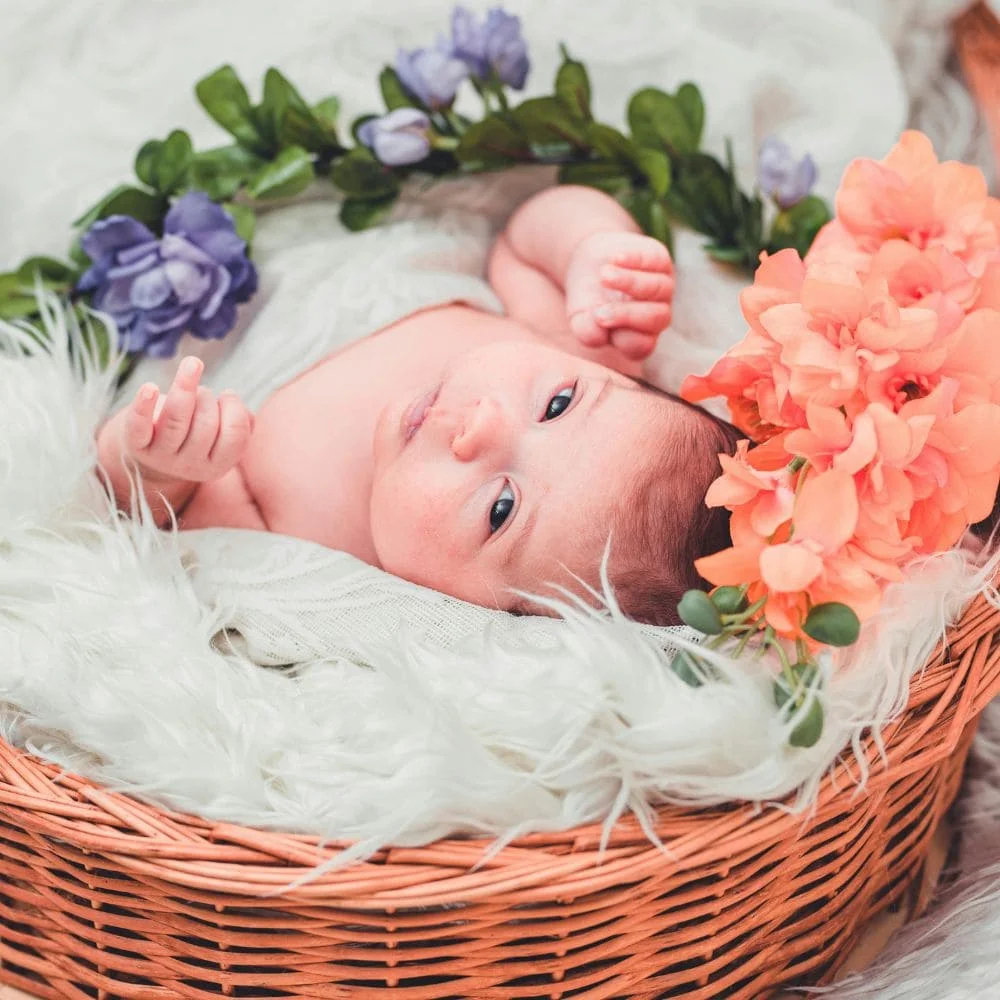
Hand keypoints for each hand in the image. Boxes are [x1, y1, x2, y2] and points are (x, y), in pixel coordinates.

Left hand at [120, 356, 253, 483]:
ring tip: (191, 368)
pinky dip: (144, 404)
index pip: (235, 436)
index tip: (226, 395)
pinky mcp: (136, 443)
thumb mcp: (221, 436)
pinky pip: (140, 424)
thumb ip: (241, 425)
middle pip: (206, 425)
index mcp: (217, 466)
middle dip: (208, 398)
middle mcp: (190, 466)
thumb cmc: (193, 433)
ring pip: (177, 419)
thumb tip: (243, 414)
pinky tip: (151, 387)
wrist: (150, 452)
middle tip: (202, 393)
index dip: (234, 408)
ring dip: (186, 387)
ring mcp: (162, 456)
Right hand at [564, 231, 673, 360]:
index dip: (624, 338)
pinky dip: (635, 261)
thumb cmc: (587, 300)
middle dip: (627, 315)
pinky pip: (655, 261)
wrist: (590, 264)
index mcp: (639, 337)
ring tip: (603, 275)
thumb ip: (587, 331)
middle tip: (599, 311)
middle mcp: (657, 315)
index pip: (642, 346)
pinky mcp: (660, 260)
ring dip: (630, 282)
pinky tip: (615, 259)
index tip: (598, 323)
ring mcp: (662, 288)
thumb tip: (599, 335)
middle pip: (657, 318)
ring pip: (658, 288)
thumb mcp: (579, 318)